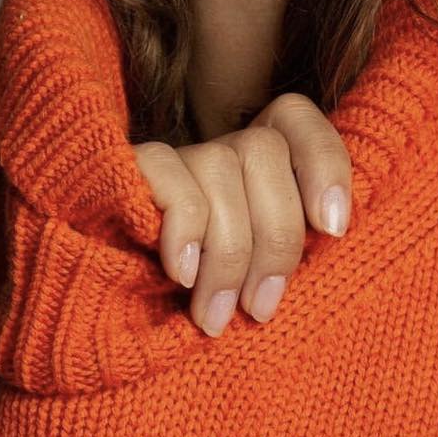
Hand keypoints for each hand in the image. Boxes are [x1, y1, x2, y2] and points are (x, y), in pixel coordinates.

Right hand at [132, 91, 351, 337]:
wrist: (103, 318)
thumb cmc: (202, 306)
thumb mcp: (260, 283)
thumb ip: (292, 252)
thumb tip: (332, 231)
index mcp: (258, 168)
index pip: (295, 118)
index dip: (324, 162)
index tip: (334, 229)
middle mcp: (219, 152)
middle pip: (264, 148)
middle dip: (274, 236)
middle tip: (260, 308)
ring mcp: (174, 159)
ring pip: (220, 165)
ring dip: (227, 251)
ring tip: (214, 316)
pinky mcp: (126, 170)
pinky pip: (167, 172)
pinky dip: (184, 228)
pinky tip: (181, 274)